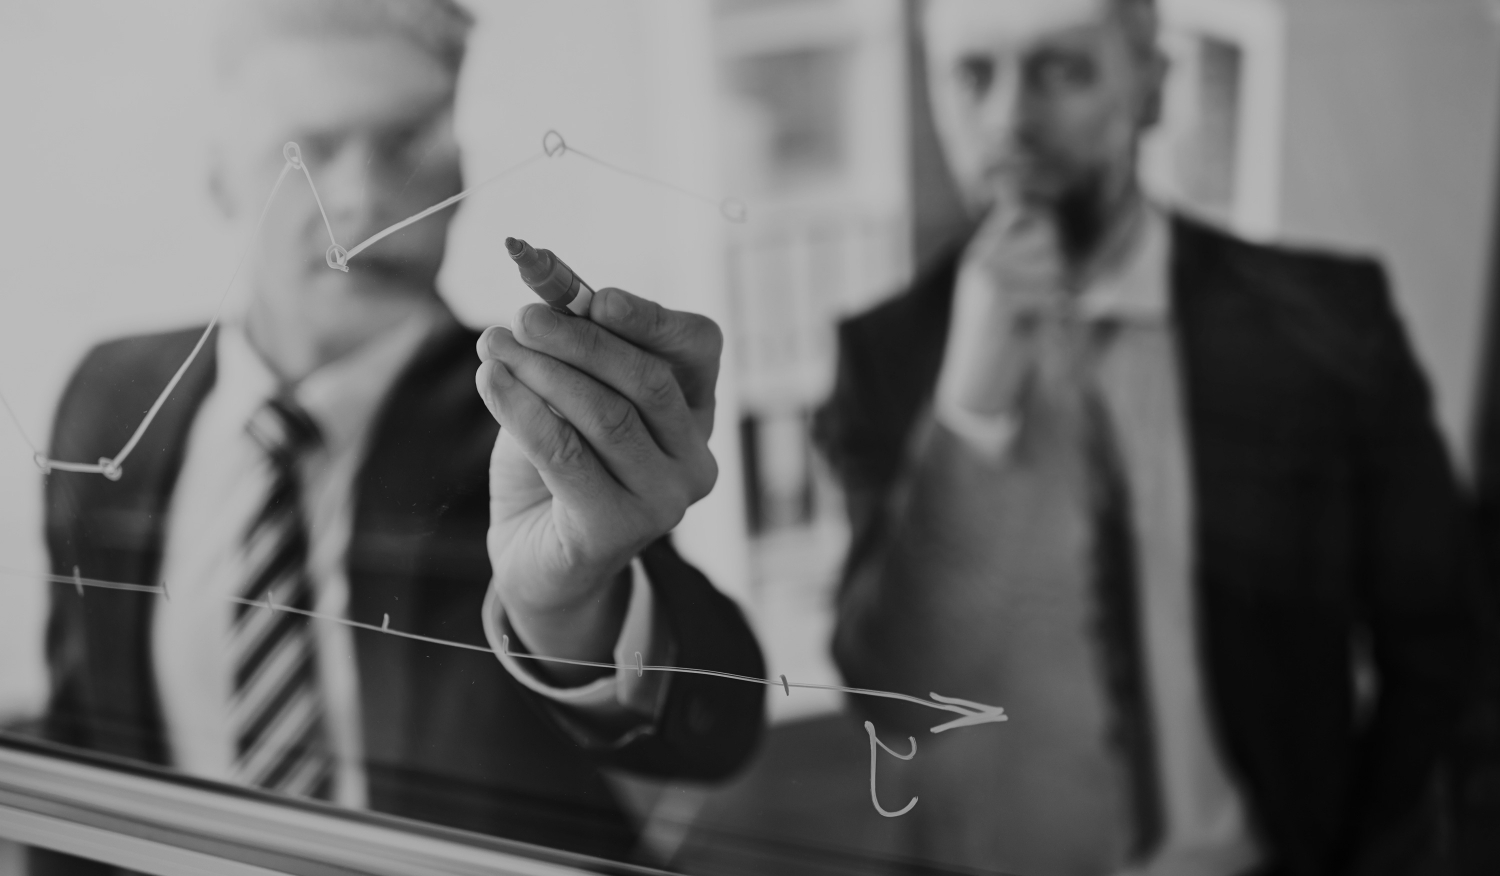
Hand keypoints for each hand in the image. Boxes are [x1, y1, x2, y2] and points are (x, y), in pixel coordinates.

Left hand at [475, 287, 721, 681]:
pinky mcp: (619, 529)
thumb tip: (547, 299)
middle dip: (580, 341)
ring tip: (492, 346)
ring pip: (607, 416)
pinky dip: (522, 410)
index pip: (699, 347)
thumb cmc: (557, 463)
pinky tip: (491, 382)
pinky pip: (566, 455)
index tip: (596, 297)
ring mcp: (666, 500)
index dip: (652, 318)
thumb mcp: (569, 394)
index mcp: (696, 410)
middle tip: (521, 318)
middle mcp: (695, 457)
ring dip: (542, 372)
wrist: (535, 557)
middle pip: (648, 380)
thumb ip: (573, 350)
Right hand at [938, 197, 1065, 422]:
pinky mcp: (999, 295)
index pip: (1022, 210)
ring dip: (1054, 292)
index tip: (1049, 256)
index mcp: (981, 253)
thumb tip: (1054, 224)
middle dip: (1057, 264)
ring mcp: (986, 273)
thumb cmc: (1001, 340)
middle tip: (1042, 295)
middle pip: (1047, 233)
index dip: (1045, 225)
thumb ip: (1027, 259)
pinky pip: (1049, 292)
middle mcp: (980, 257)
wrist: (974, 382)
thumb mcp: (1011, 292)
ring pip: (1053, 263)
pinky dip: (1048, 313)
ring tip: (1032, 313)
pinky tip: (1027, 325)